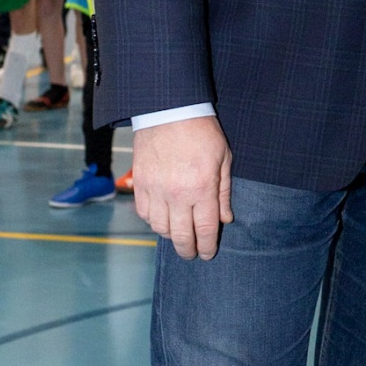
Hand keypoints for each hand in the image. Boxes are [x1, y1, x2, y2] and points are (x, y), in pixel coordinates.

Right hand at [132, 116, 232, 260]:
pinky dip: (153, 221)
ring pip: (160, 228)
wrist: (168, 110)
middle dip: (188, 250)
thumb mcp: (223, 159)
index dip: (207, 246)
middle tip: (191, 254)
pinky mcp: (140, 183)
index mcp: (202, 189)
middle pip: (181, 236)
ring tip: (179, 235)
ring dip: (170, 236)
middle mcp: (178, 194)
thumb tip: (225, 219)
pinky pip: (144, 213)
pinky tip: (162, 219)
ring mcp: (156, 190)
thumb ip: (223, 192)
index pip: (205, 229)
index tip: (207, 255)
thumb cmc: (201, 131)